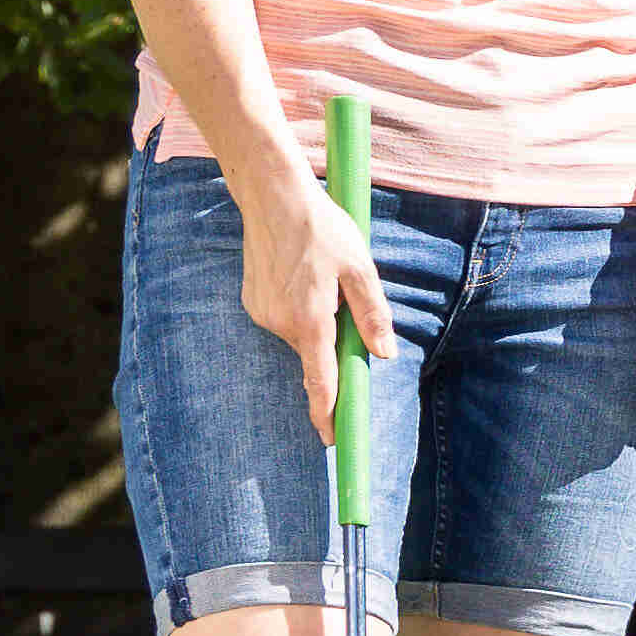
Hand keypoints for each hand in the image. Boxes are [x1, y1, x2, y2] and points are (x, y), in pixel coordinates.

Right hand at [238, 155, 384, 436]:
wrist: (272, 196)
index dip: (328, 414)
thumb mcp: (360, 268)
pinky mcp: (252, 302)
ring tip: (320, 274)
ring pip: (300, 333)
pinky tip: (301, 273)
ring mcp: (262, 313)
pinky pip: (283, 318)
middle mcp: (280, 324)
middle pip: (315, 352)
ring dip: (316, 319)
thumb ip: (373, 314)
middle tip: (343, 297)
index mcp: (311, 321)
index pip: (321, 382)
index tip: (333, 439)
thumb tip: (384, 354)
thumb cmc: (322, 228)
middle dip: (333, 341)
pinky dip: (297, 307)